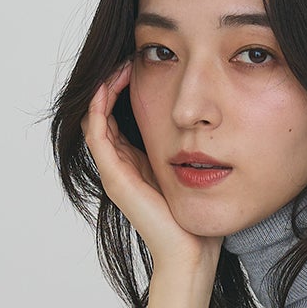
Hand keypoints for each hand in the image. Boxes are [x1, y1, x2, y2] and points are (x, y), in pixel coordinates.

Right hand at [80, 61, 221, 269]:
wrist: (192, 252)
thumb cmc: (198, 219)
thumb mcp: (195, 171)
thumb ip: (193, 147)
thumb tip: (210, 119)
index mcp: (137, 163)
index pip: (120, 115)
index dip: (126, 87)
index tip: (144, 63)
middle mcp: (121, 165)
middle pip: (104, 111)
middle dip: (114, 81)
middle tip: (129, 54)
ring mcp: (114, 171)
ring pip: (96, 115)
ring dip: (106, 85)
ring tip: (123, 62)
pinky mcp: (114, 177)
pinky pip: (97, 129)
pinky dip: (102, 102)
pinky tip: (119, 80)